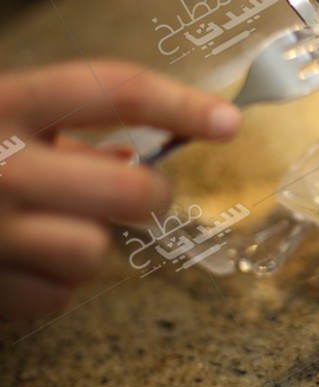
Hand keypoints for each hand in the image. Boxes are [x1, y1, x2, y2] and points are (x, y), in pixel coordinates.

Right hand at [0, 61, 241, 318]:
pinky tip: (18, 259)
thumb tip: (129, 150)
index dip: (180, 104)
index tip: (227, 121)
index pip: (113, 90)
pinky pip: (56, 296)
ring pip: (95, 252)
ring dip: (86, 242)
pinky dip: (49, 283)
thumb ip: (59, 125)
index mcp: (3, 105)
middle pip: (133, 190)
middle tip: (138, 192)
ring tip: (48, 227)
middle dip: (148, 194)